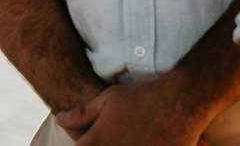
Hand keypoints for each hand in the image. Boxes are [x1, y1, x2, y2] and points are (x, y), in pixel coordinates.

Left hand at [55, 81, 207, 145]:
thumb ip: (82, 114)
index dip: (82, 145)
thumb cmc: (141, 98)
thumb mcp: (107, 100)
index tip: (90, 139)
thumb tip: (60, 119)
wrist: (179, 103)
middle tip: (112, 136)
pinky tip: (141, 142)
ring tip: (129, 138)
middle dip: (102, 145)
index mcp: (97, 141)